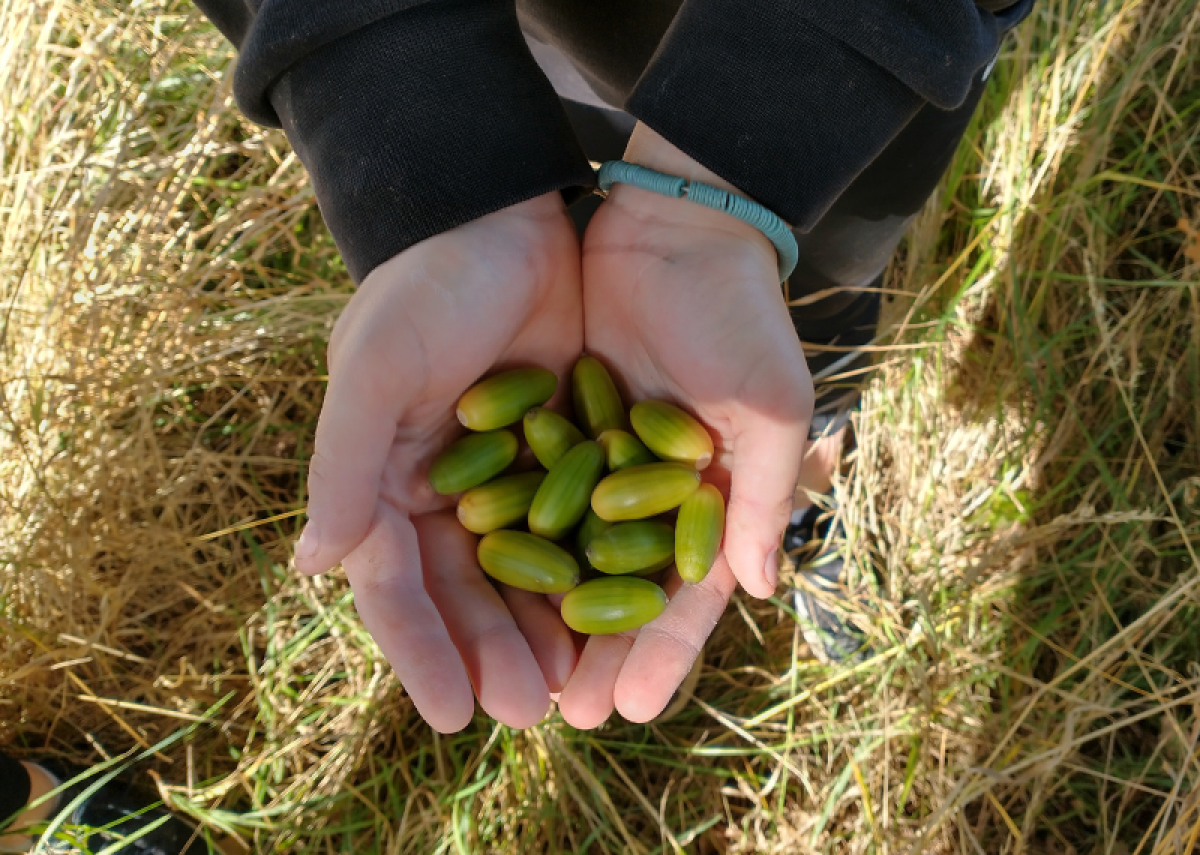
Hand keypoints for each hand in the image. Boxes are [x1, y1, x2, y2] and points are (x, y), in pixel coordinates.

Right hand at [294, 193, 582, 732]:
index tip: (451, 714)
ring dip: (544, 634)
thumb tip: (311, 565)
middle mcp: (443, 497)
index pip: (397, 587)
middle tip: (529, 713)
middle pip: (466, 596)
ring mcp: (508, 482)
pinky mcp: (566, 459)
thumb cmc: (424, 291)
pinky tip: (616, 622)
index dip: (421, 651)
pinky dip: (592, 578)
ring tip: (573, 691)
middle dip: (492, 655)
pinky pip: (579, 533)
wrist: (501, 219)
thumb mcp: (377, 371)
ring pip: (525, 579)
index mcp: (386, 484)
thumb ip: (344, 466)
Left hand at [559, 126, 813, 726]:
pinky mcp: (547, 430)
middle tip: (560, 716)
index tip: (629, 706)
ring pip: (563, 559)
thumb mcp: (768, 404)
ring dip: (539, 619)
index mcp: (706, 503)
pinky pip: (521, 498)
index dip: (660, 652)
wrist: (676, 228)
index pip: (685, 595)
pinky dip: (502, 544)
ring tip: (512, 678)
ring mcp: (594, 466)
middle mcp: (647, 496)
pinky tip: (474, 591)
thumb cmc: (739, 316)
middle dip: (590, 654)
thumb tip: (765, 590)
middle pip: (616, 592)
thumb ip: (766, 495)